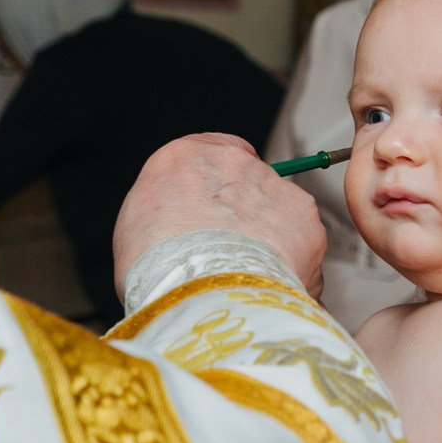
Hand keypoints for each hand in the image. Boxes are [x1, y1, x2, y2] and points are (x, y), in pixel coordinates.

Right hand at [112, 133, 326, 297]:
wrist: (201, 291)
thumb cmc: (160, 268)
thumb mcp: (137, 228)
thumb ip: (169, 213)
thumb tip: (182, 229)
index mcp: (185, 158)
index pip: (214, 151)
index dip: (221, 184)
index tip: (221, 208)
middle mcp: (234, 162)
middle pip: (249, 182)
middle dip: (248, 213)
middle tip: (233, 250)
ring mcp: (273, 187)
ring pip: (279, 212)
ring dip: (272, 238)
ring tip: (250, 275)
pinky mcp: (304, 217)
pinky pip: (303, 242)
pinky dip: (294, 263)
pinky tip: (270, 284)